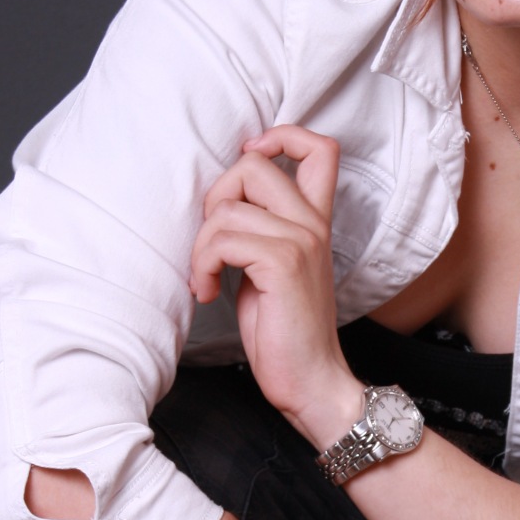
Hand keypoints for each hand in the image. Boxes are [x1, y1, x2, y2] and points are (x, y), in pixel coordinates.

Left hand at [190, 125, 361, 443]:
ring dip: (201, 246)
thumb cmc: (286, 332)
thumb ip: (259, 229)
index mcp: (315, 221)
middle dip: (216, 198)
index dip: (281, 136)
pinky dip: (202, 265)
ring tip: (205, 278)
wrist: (312, 382)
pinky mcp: (283, 264)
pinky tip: (207, 291)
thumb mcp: (272, 269)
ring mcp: (301, 241)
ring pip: (227, 206)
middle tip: (213, 243)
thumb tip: (220, 203)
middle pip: (253, 164)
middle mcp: (313, 223)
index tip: (251, 162)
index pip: (319, 148)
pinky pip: (222, 239)